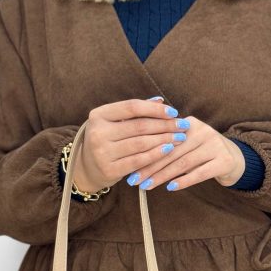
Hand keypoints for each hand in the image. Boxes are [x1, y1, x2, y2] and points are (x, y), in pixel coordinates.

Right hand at [71, 97, 189, 191]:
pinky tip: (169, 150)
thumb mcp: (115, 122)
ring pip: (141, 143)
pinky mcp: (109, 170)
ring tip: (180, 138)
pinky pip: (138, 161)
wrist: (87, 168)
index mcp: (99, 115)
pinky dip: (156, 155)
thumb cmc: (107, 139)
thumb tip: (161, 100)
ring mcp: (102, 152)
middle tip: (183, 126)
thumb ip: (136, 111)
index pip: (132, 107)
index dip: (155, 109)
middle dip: (165, 125)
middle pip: (139, 126)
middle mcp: (98, 132)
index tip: (173, 112)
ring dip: (164, 140)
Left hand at [125, 114, 245, 191]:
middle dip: (150, 167)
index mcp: (189, 123)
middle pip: (171, 151)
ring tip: (147, 186)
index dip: (145, 153)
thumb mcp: (185, 144)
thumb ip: (165, 144)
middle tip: (134, 180)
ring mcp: (215, 145)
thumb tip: (134, 159)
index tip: (129, 167)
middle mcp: (202, 131)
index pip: (163, 138)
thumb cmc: (201, 153)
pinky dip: (184, 180)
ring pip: (183, 162)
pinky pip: (200, 172)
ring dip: (163, 176)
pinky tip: (171, 187)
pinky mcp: (224, 161)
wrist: (235, 159)